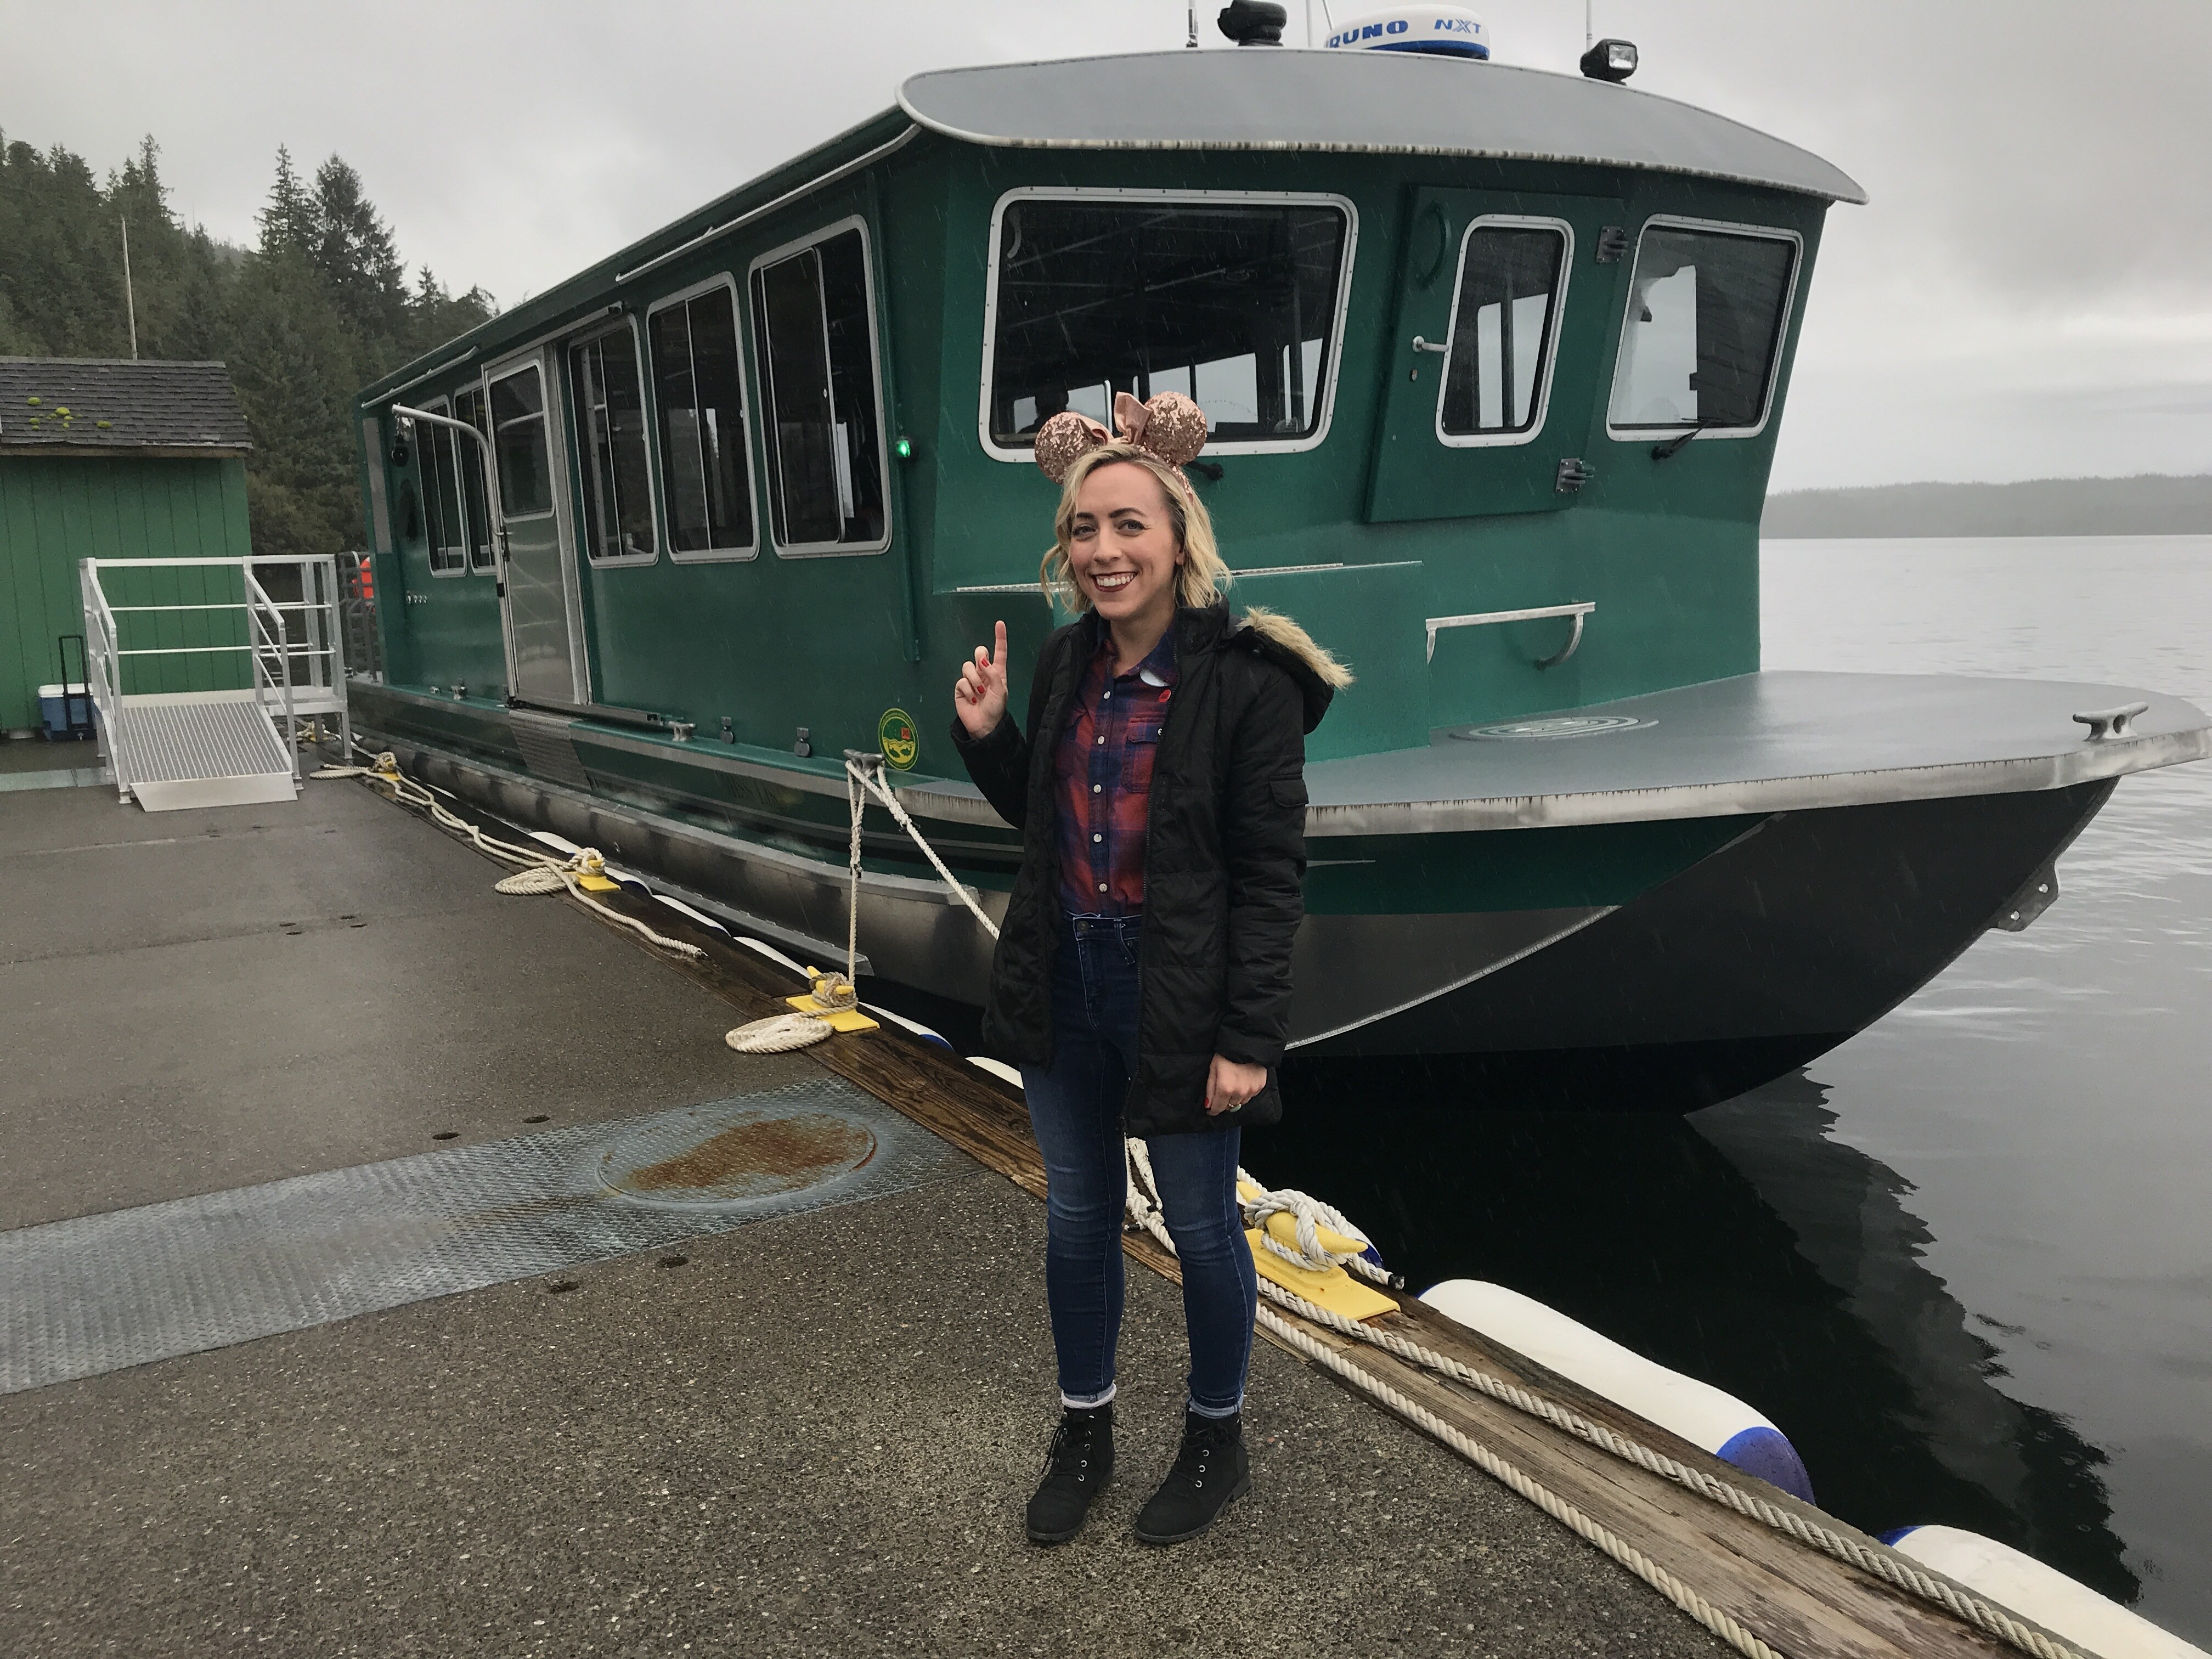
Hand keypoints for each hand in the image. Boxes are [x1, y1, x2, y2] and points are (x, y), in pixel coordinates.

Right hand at [954, 620, 1009, 739]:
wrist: (984, 726)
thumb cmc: (996, 708)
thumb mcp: (1000, 691)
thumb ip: (993, 674)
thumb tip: (983, 661)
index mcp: (997, 672)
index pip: (999, 652)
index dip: (999, 638)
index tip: (999, 623)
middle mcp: (984, 673)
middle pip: (979, 652)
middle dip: (979, 657)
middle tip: (982, 667)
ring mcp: (971, 680)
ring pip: (967, 666)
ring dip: (974, 679)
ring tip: (979, 693)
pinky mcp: (960, 688)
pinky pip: (961, 681)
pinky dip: (967, 690)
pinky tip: (972, 699)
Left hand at [1204, 1054, 1267, 1115]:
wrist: (1248, 1042)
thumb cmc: (1227, 1053)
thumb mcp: (1213, 1068)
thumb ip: (1210, 1088)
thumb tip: (1208, 1104)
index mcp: (1225, 1088)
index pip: (1218, 1108)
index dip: (1213, 1110)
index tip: (1211, 1109)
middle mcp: (1239, 1092)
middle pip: (1229, 1106)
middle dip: (1224, 1101)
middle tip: (1223, 1090)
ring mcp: (1251, 1090)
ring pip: (1241, 1102)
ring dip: (1236, 1097)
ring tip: (1234, 1084)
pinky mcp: (1260, 1086)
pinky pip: (1251, 1095)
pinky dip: (1246, 1092)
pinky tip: (1243, 1081)